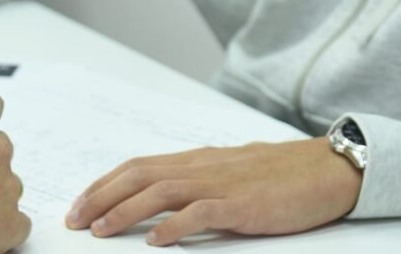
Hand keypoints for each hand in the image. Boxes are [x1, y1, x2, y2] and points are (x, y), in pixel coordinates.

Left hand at [65, 138, 362, 245]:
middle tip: (74, 219)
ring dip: (126, 211)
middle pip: (139, 175)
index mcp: (196, 160)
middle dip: (102, 196)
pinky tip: (156, 240)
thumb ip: (197, 182)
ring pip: (161, 191)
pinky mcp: (244, 204)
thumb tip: (161, 205)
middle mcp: (201, 166)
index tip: (80, 202)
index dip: (105, 183)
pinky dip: (175, 226)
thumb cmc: (279, 174)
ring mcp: (221, 184)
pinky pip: (202, 213)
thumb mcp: (229, 173)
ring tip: (101, 229)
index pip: (138, 166)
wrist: (326, 169)